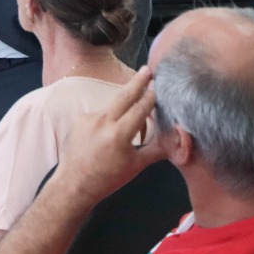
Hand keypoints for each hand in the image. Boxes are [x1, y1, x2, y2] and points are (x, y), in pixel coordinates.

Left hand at [53, 67, 163, 205]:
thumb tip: (179, 140)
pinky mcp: (78, 119)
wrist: (75, 184)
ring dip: (123, 110)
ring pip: (112, 107)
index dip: (151, 97)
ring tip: (129, 129)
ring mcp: (88, 119)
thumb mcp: (137, 165)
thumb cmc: (108, 178)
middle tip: (147, 69)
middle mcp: (102, 121)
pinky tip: (106, 135)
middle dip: (138, 82)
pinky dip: (108, 120)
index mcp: (119, 134)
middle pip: (124, 96)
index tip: (159, 86)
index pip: (140, 108)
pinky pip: (99, 114)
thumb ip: (158, 149)